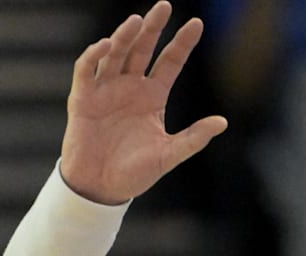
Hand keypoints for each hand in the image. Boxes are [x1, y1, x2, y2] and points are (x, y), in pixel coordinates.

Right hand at [60, 1, 227, 204]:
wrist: (101, 188)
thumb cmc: (136, 173)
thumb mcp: (170, 154)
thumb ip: (194, 138)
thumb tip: (222, 122)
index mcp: (153, 97)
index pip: (170, 62)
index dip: (182, 43)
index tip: (197, 24)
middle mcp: (130, 87)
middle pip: (143, 49)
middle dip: (153, 28)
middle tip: (164, 5)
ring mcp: (106, 90)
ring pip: (116, 54)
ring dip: (125, 36)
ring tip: (137, 20)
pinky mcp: (83, 98)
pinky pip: (87, 70)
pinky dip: (95, 55)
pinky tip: (107, 45)